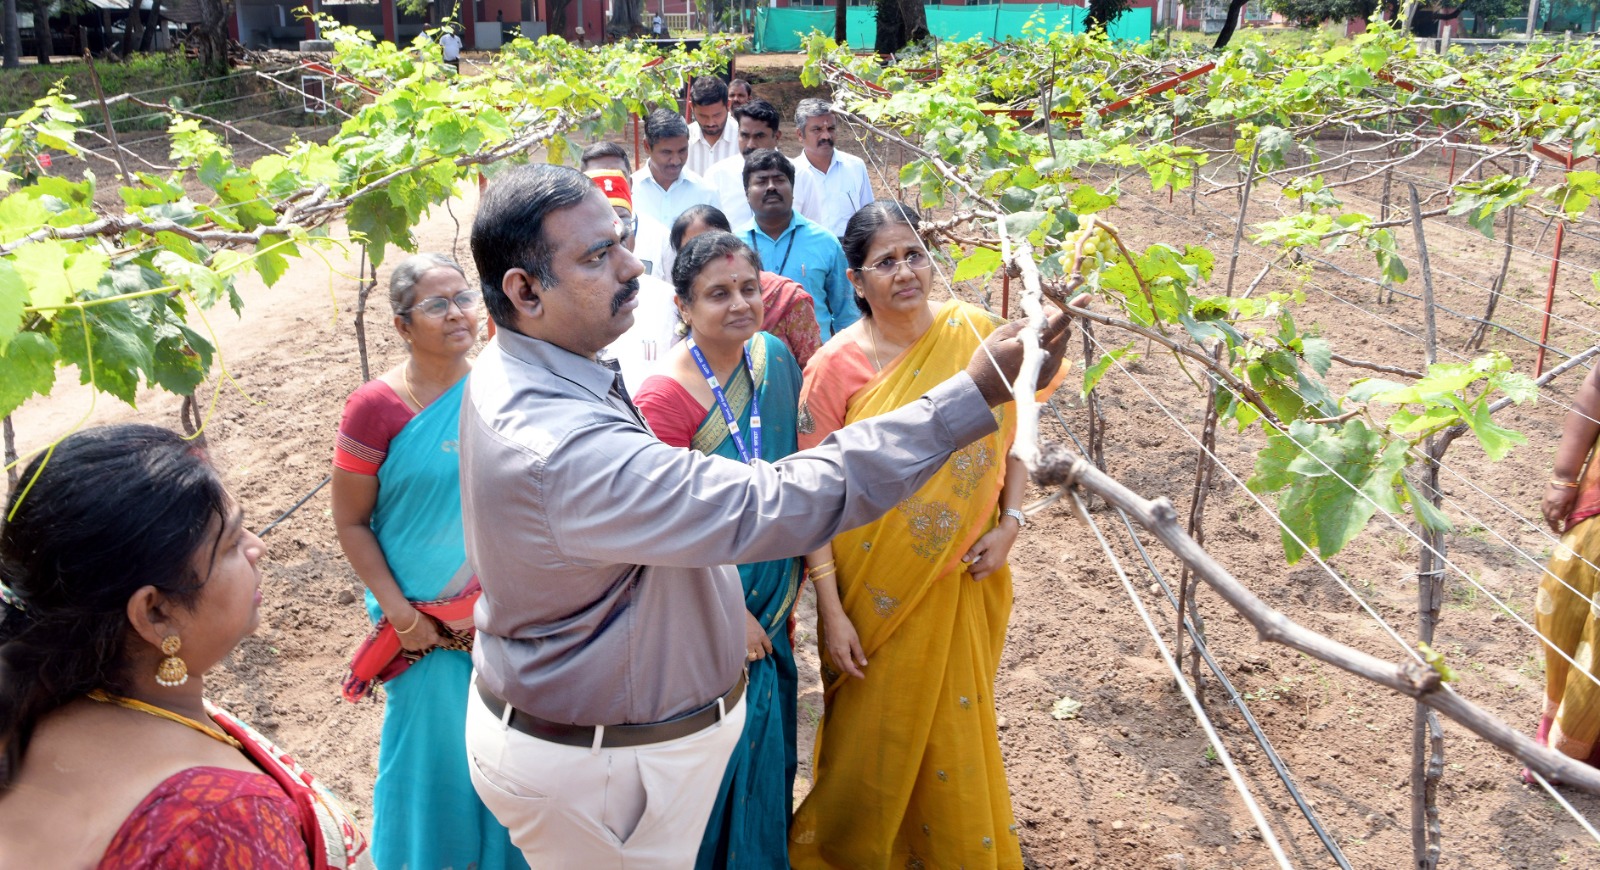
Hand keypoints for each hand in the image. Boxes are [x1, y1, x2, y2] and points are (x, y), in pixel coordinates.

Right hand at [389, 604, 443, 651]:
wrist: (404, 619)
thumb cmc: (420, 617)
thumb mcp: (432, 622)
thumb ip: (436, 629)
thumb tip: (438, 631)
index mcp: (434, 639)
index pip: (444, 642)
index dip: (448, 642)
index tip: (451, 642)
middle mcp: (426, 645)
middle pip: (430, 644)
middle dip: (429, 640)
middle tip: (425, 633)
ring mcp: (416, 647)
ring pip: (421, 645)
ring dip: (420, 642)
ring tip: (416, 634)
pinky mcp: (407, 647)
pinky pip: (412, 646)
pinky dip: (412, 642)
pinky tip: (409, 636)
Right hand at [744, 611, 772, 662]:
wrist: (734, 616)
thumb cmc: (744, 615)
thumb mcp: (754, 622)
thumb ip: (756, 630)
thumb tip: (755, 634)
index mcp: (762, 634)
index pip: (768, 645)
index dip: (769, 649)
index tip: (769, 652)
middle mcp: (757, 642)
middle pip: (761, 654)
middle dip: (759, 655)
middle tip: (756, 653)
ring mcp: (748, 646)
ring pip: (753, 657)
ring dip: (751, 656)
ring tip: (748, 654)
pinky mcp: (740, 648)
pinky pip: (744, 656)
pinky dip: (743, 655)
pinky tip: (741, 653)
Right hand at [819, 608, 867, 678]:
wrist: (831, 618)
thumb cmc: (844, 627)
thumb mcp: (854, 640)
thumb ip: (859, 653)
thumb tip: (863, 664)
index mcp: (842, 654)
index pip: (850, 669)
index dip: (856, 674)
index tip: (862, 677)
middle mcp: (834, 655)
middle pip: (843, 668)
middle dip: (851, 672)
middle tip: (859, 672)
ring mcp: (830, 651)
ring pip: (838, 664)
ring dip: (846, 667)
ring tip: (854, 666)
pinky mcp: (828, 647)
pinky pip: (835, 659)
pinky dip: (841, 662)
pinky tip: (846, 658)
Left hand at [963, 517, 1019, 580]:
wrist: (1008, 533)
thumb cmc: (994, 536)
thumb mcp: (982, 542)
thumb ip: (973, 551)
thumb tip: (963, 560)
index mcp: (988, 563)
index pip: (972, 571)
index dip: (966, 565)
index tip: (965, 559)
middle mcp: (992, 568)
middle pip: (977, 578)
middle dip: (972, 571)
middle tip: (971, 560)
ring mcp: (997, 568)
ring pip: (983, 575)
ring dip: (978, 569)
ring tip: (978, 558)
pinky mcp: (999, 565)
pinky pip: (988, 572)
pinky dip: (984, 568)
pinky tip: (984, 557)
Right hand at [966, 303, 1080, 406]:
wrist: (983, 390)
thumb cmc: (988, 358)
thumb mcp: (1002, 334)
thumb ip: (1026, 323)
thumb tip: (1048, 312)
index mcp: (1033, 343)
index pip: (1059, 322)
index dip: (1073, 308)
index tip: (1086, 297)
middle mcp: (1045, 358)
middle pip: (1065, 333)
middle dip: (1060, 322)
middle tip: (1043, 316)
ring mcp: (1048, 370)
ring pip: (1063, 346)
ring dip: (1055, 336)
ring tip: (1033, 336)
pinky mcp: (1047, 379)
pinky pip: (1057, 358)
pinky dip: (1051, 349)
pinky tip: (1033, 350)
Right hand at [1543, 482, 1578, 533]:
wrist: (1562, 477)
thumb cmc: (1570, 488)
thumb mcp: (1571, 500)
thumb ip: (1566, 510)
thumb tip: (1562, 518)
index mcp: (1556, 505)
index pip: (1554, 519)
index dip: (1555, 527)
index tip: (1558, 532)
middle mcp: (1548, 504)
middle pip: (1548, 517)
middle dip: (1551, 524)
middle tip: (1555, 529)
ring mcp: (1545, 500)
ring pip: (1544, 513)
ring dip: (1547, 519)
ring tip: (1551, 522)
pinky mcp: (1544, 497)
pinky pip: (1543, 508)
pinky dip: (1545, 513)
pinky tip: (1548, 514)